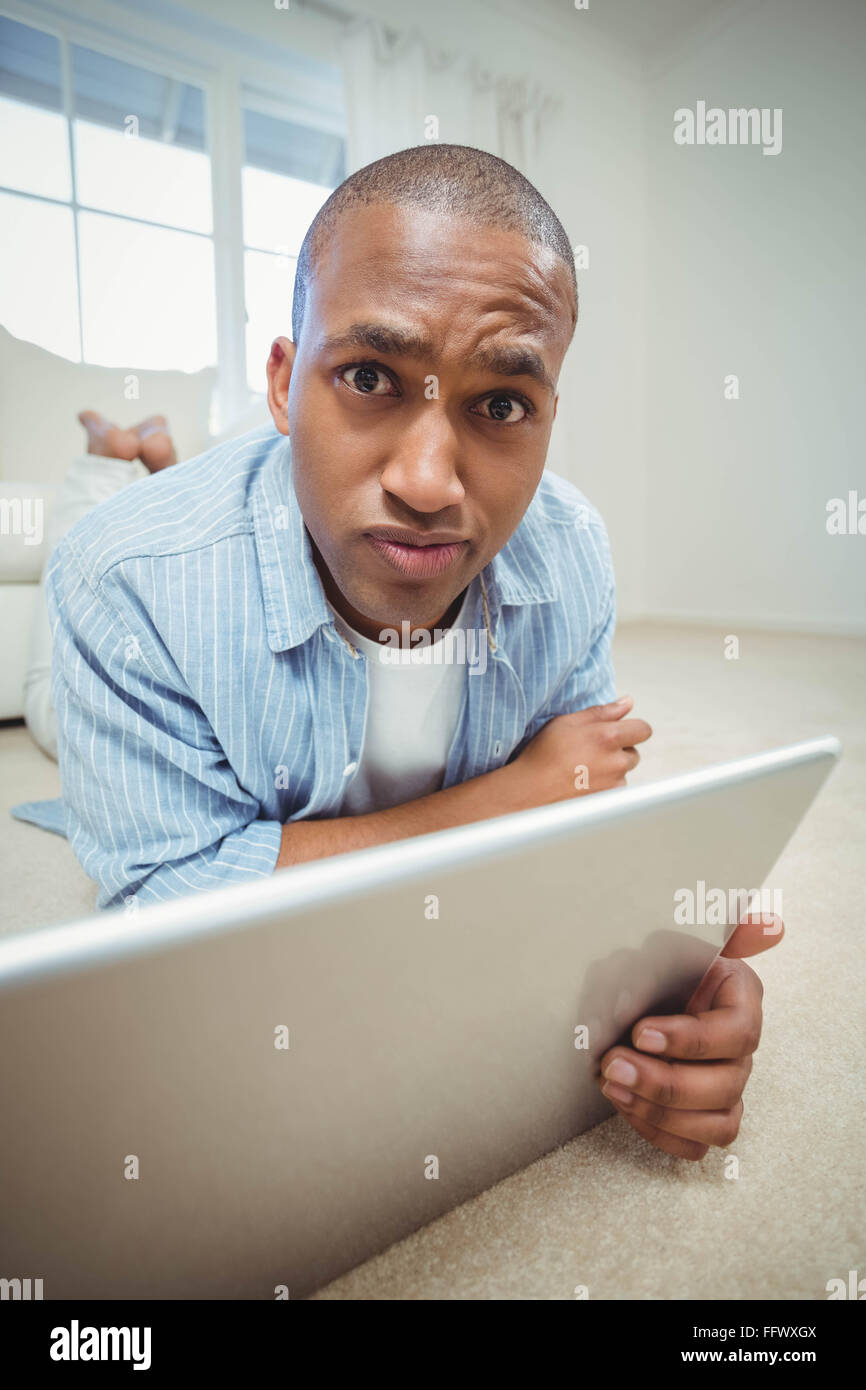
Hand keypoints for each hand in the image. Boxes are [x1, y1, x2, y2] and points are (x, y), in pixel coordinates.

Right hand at [511, 696, 652, 805]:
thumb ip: (602, 711)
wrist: (530, 790)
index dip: (633, 728)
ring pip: (623, 772)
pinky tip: (582, 781)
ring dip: (612, 769)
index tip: (621, 731)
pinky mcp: (607, 800)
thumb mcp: (568, 722)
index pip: (643, 730)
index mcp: (608, 737)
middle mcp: (616, 762)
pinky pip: (614, 789)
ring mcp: (613, 784)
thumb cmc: (544, 754)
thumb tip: (627, 703)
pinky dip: (604, 785)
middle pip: (634, 753)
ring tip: (583, 768)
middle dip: (620, 750)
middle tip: (592, 750)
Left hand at [596, 913, 783, 1159]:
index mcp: (741, 996)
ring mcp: (730, 1086)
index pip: (738, 1031)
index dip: (690, 1040)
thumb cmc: (651, 964)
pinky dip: (660, 1134)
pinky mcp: (709, 1116)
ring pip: (720, 1124)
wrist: (634, 989)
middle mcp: (742, 1048)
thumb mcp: (653, 946)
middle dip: (665, 1084)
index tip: (640, 1033)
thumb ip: (649, 960)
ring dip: (661, 1114)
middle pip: (727, 1085)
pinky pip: (698, 1145)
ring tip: (613, 1086)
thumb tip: (656, 975)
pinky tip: (626, 1105)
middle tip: (614, 1065)